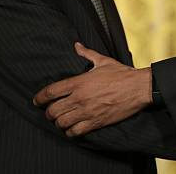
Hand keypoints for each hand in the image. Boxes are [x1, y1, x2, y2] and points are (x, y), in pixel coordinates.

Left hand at [33, 42, 151, 136]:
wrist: (138, 88)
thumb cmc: (121, 73)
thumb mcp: (103, 61)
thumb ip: (87, 53)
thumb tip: (76, 45)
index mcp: (79, 82)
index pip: (51, 92)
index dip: (40, 98)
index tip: (37, 101)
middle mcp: (80, 98)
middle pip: (53, 110)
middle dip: (48, 113)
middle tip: (50, 112)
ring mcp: (87, 111)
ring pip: (61, 123)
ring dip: (59, 123)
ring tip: (61, 120)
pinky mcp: (96, 122)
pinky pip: (75, 132)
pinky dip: (70, 132)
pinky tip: (72, 128)